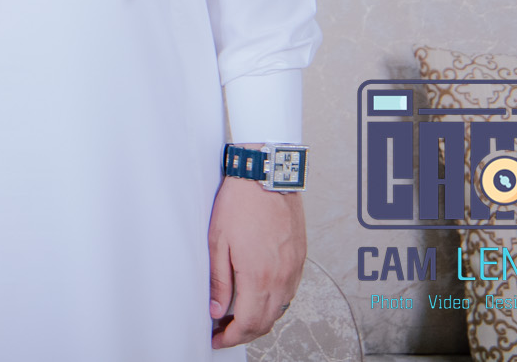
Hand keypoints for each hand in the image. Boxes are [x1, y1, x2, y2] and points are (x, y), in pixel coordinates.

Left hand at [207, 175, 305, 347]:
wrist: (267, 177)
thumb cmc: (240, 204)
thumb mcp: (217, 242)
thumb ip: (219, 281)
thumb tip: (216, 310)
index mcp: (258, 276)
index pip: (247, 323)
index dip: (230, 337)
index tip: (217, 338)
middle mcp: (281, 278)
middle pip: (265, 322)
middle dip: (244, 333)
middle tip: (224, 331)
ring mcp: (293, 270)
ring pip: (278, 310)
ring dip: (259, 319)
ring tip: (237, 315)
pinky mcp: (299, 260)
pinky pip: (288, 293)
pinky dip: (272, 303)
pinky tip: (257, 296)